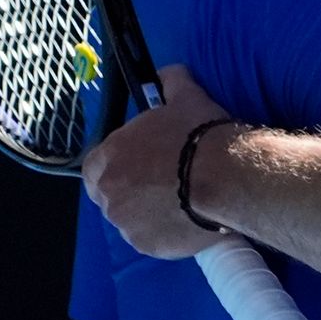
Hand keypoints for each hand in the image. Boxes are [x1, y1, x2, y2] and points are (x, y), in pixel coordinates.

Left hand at [82, 65, 236, 258]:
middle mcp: (109, 194)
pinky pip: (150, 238)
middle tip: (162, 182)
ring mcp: (126, 224)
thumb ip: (170, 82)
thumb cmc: (200, 135)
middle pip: (110, 194)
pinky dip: (163, 230)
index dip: (115, 165)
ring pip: (130, 218)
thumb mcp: (186, 97)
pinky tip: (186, 218)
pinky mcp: (147, 246)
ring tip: (179, 201)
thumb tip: (167, 73)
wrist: (226, 176)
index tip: (137, 164)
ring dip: (146, 211)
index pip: (94, 166)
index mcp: (109, 158)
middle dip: (130, 189)